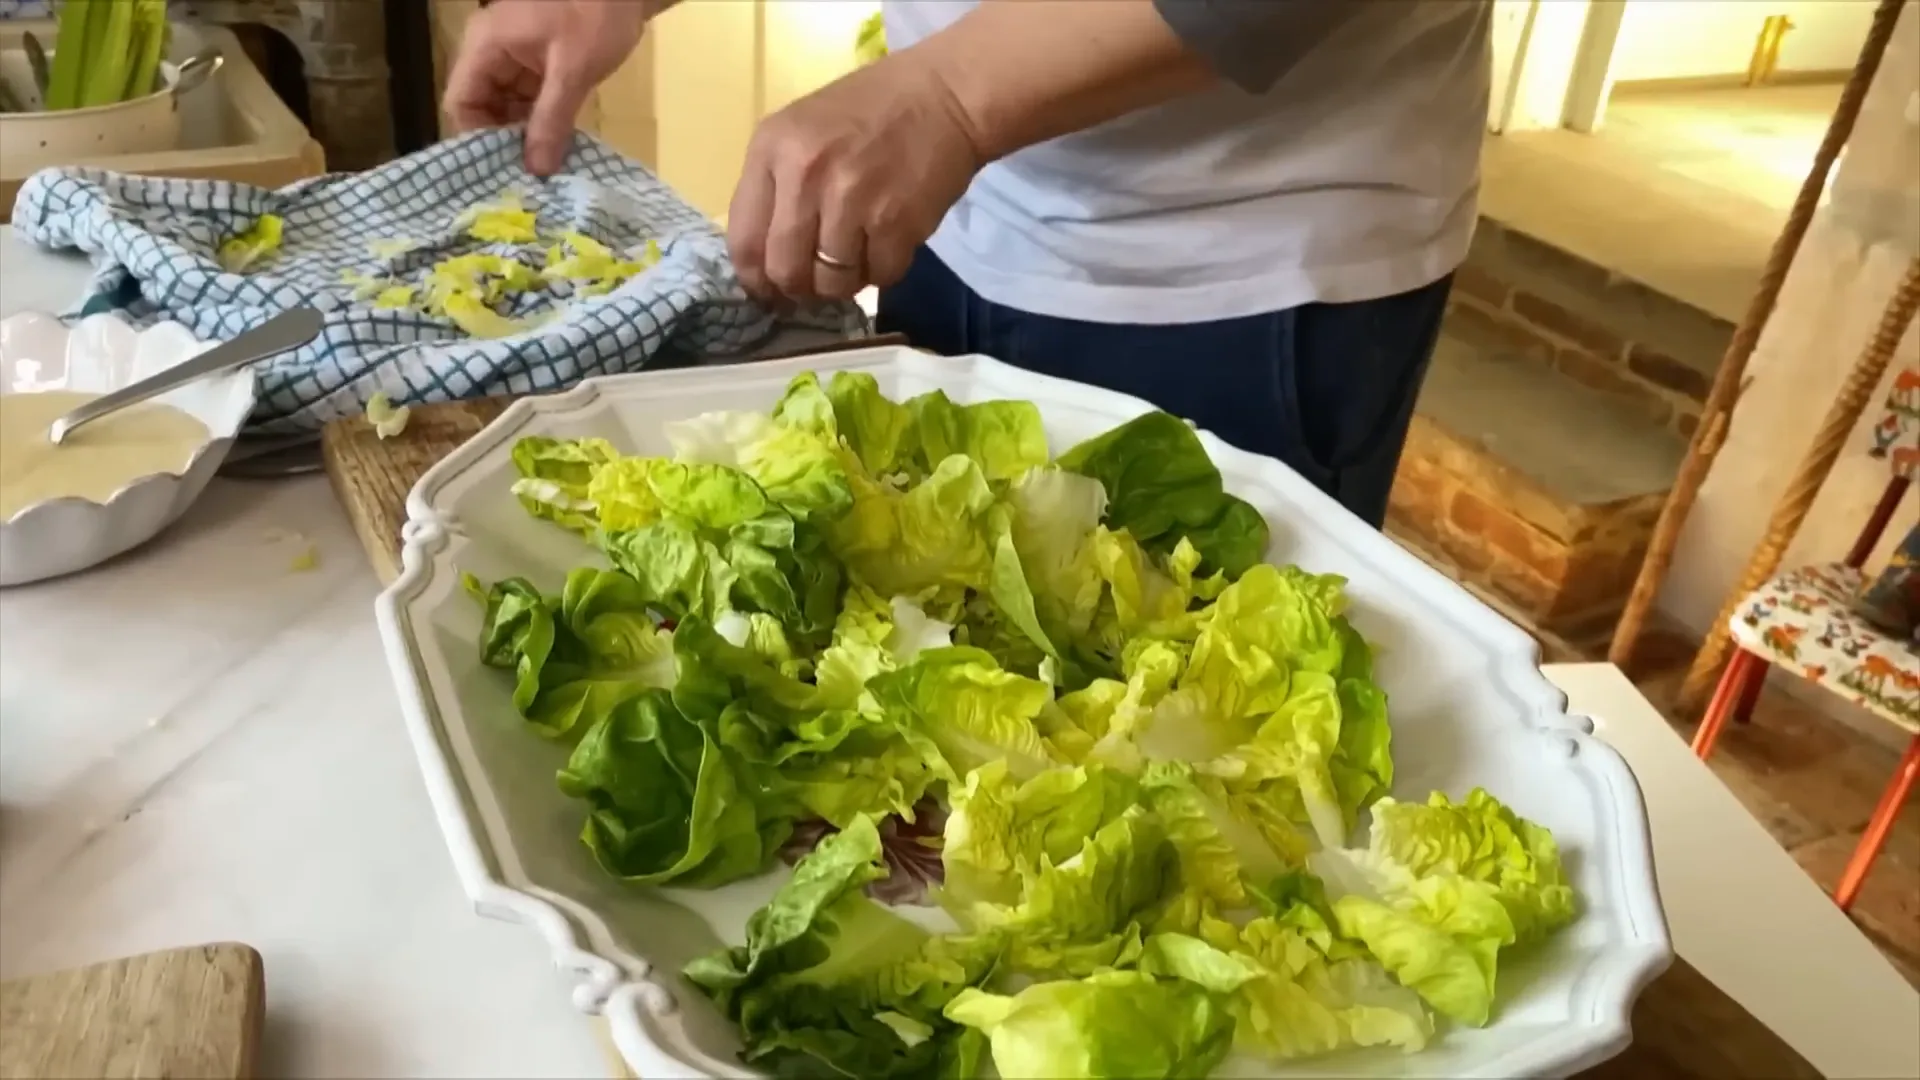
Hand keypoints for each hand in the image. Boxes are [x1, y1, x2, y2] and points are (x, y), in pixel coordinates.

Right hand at [443, 0, 647, 175]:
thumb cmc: (595, 16)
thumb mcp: (573, 71)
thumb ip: (552, 120)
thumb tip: (537, 170)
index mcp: (485, 45)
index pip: (460, 101)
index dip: (478, 138)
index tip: (506, 169)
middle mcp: (491, 52)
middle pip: (481, 108)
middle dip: (503, 141)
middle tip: (530, 176)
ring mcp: (515, 58)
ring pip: (506, 108)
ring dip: (524, 135)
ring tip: (546, 168)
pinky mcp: (538, 65)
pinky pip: (528, 101)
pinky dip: (541, 122)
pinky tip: (557, 147)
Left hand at [727, 55, 985, 304]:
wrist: (943, 95)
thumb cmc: (868, 112)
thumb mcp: (800, 131)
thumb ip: (776, 187)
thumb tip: (764, 262)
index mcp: (772, 149)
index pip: (744, 242)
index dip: (757, 280)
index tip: (770, 291)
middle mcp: (804, 174)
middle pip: (785, 271)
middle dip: (800, 289)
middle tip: (817, 283)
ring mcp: (851, 199)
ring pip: (832, 282)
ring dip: (845, 282)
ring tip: (856, 257)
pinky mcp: (896, 222)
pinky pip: (878, 276)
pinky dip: (883, 271)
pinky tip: (887, 244)